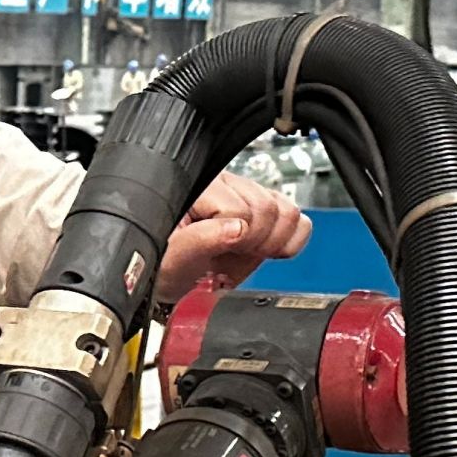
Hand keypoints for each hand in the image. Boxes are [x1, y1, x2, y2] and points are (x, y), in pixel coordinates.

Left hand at [156, 172, 310, 300]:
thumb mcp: (169, 260)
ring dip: (266, 246)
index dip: (235, 242)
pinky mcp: (261, 207)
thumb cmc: (160, 265)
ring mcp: (245, 193)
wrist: (165, 274)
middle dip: (252, 246)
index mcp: (196, 187)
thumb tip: (238, 229)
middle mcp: (223, 182)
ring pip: (287, 212)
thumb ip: (198, 241)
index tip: (217, 260)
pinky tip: (258, 252)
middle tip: (225, 261)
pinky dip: (287, 242)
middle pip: (268, 208)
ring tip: (237, 256)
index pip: (240, 211)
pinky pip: (297, 219)